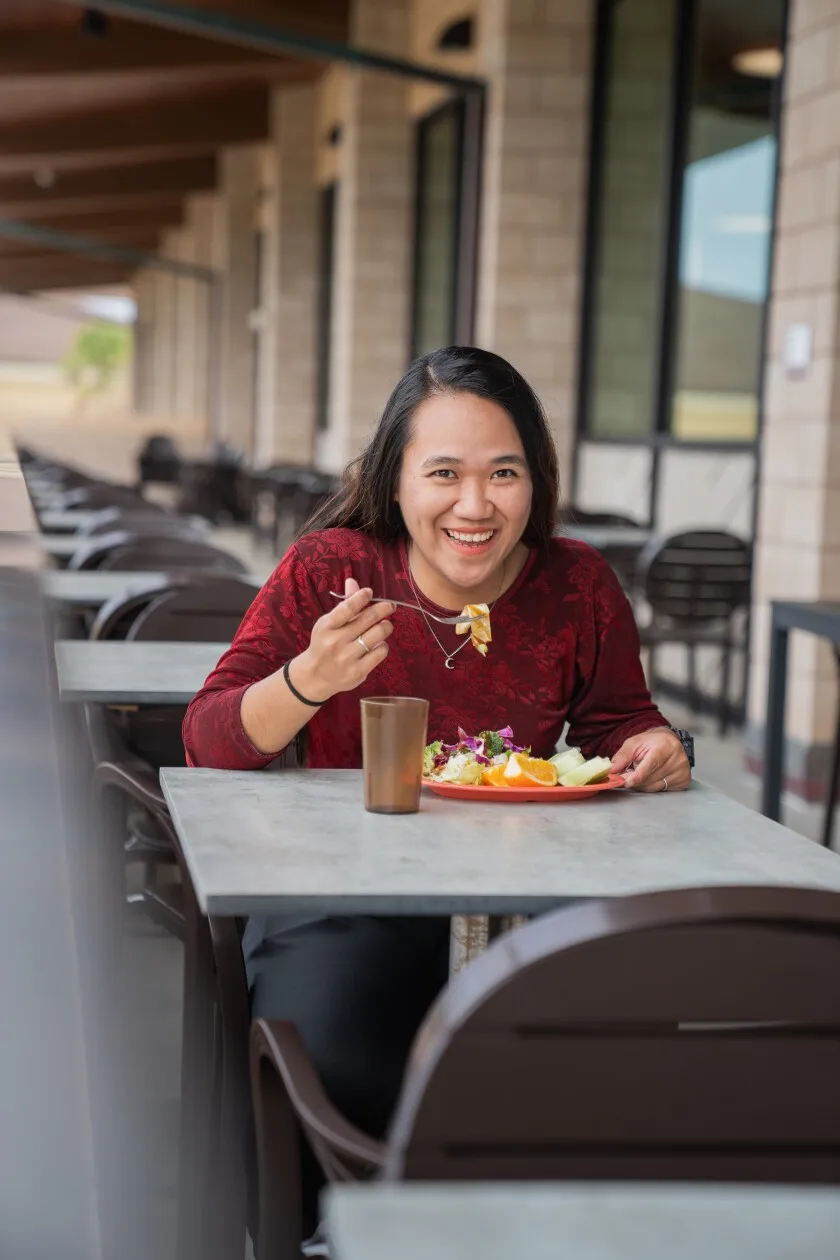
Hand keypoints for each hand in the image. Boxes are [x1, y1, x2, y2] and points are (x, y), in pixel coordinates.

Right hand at [291, 577, 393, 701]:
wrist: (315, 676)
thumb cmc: (324, 644)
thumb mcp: (328, 623)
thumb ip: (344, 604)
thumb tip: (353, 581)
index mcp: (326, 626)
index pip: (347, 607)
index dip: (361, 597)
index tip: (370, 592)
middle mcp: (336, 641)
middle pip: (368, 619)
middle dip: (384, 608)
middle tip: (390, 606)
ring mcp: (347, 657)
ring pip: (378, 634)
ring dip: (385, 626)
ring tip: (385, 625)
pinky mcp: (358, 671)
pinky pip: (380, 651)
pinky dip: (383, 645)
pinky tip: (378, 644)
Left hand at [611, 727, 690, 792]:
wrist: (668, 742)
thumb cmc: (650, 743)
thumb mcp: (633, 744)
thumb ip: (622, 757)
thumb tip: (611, 770)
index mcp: (666, 746)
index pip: (651, 765)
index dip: (637, 776)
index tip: (625, 782)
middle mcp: (678, 759)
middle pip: (650, 778)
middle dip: (634, 780)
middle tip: (626, 775)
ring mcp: (683, 771)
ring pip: (654, 787)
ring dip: (641, 784)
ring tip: (639, 773)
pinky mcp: (684, 781)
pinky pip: (661, 790)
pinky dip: (651, 786)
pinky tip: (651, 777)